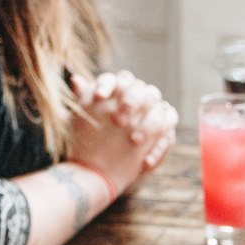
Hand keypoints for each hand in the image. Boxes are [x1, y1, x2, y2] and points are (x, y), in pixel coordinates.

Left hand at [69, 70, 177, 189]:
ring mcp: (153, 115)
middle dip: (131, 101)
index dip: (109, 84)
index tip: (98, 96)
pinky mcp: (164, 133)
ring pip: (161, 109)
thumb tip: (75, 79)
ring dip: (149, 125)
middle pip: (142, 89)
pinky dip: (159, 148)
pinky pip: (169, 134)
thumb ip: (83, 98)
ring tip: (134, 141)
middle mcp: (139, 98)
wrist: (98, 166)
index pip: (120, 78)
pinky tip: (145, 161)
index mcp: (120, 89)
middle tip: (119, 120)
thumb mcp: (82, 118)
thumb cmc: (89, 136)